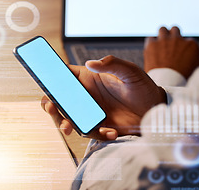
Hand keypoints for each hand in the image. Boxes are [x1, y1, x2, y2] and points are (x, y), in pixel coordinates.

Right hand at [41, 55, 166, 140]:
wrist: (155, 109)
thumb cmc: (142, 86)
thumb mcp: (130, 71)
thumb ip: (112, 64)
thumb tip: (91, 63)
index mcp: (88, 77)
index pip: (62, 74)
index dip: (49, 76)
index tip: (43, 80)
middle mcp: (85, 94)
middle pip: (58, 99)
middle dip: (50, 104)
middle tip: (52, 108)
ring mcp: (90, 111)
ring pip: (67, 118)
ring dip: (64, 123)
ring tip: (69, 128)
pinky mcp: (98, 126)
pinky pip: (88, 132)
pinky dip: (96, 134)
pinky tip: (112, 133)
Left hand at [144, 26, 198, 78]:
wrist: (167, 84)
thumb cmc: (184, 78)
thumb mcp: (198, 69)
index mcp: (191, 44)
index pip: (188, 41)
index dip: (184, 47)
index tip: (181, 54)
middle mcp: (178, 39)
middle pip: (175, 30)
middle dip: (173, 36)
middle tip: (170, 45)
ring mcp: (164, 40)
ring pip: (162, 29)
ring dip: (162, 36)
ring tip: (160, 45)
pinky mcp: (152, 44)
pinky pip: (151, 38)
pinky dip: (152, 43)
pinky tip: (152, 50)